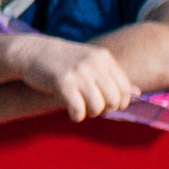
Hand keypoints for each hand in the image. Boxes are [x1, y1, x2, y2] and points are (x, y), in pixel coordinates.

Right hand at [3, 35, 137, 119]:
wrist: (31, 52)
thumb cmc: (62, 61)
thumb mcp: (90, 62)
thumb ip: (112, 76)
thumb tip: (137, 92)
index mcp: (104, 58)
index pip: (124, 88)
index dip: (119, 103)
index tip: (106, 105)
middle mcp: (94, 64)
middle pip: (114, 100)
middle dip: (105, 109)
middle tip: (92, 108)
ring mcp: (79, 72)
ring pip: (98, 107)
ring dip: (90, 113)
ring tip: (80, 109)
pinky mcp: (63, 82)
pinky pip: (79, 109)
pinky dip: (76, 116)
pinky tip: (71, 113)